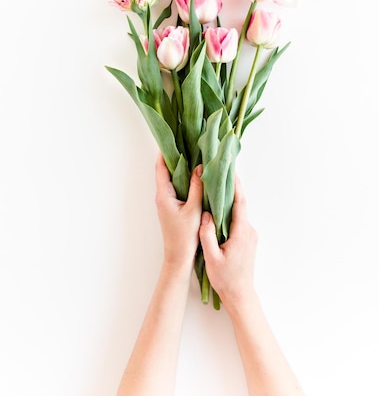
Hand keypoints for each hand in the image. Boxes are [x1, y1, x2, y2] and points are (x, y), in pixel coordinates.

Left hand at [155, 152, 202, 273]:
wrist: (179, 257)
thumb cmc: (185, 236)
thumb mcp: (194, 209)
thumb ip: (197, 187)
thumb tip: (200, 167)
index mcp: (164, 194)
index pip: (161, 168)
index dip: (164, 152)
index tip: (169, 138)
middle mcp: (163, 196)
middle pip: (165, 170)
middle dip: (173, 156)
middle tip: (184, 142)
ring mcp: (167, 201)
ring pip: (172, 179)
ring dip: (180, 168)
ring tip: (191, 154)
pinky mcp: (173, 207)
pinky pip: (177, 187)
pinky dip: (184, 179)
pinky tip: (195, 176)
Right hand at [199, 174, 257, 311]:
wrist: (240, 295)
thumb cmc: (226, 279)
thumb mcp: (212, 258)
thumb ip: (207, 236)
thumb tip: (206, 216)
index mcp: (241, 233)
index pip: (239, 204)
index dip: (236, 186)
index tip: (231, 171)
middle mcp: (249, 231)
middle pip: (240, 205)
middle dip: (232, 189)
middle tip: (223, 173)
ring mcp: (250, 235)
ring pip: (239, 213)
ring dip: (230, 200)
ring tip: (218, 187)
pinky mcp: (248, 240)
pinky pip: (239, 221)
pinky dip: (231, 212)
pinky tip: (220, 209)